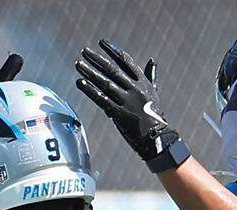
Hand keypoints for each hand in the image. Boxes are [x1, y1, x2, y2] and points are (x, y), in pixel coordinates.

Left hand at [75, 39, 179, 161]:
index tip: (101, 43)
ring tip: (78, 64)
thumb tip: (152, 60)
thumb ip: (150, 76)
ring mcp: (128, 102)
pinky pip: (102, 100)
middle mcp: (135, 89)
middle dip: (97, 59)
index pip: (126, 62)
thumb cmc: (154, 116)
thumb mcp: (154, 93)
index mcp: (143, 82)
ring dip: (90, 73)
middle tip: (84, 51)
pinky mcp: (120, 114)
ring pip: (105, 83)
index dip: (113, 51)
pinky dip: (90, 91)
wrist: (157, 138)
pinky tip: (80, 83)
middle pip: (113, 70)